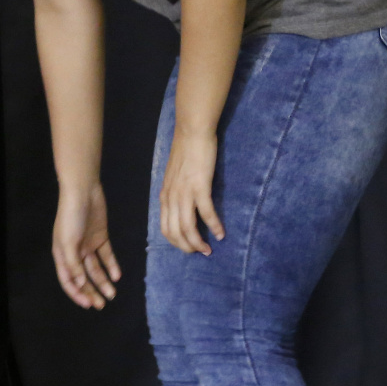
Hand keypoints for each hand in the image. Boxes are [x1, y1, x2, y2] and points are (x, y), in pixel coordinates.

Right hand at [52, 183, 121, 309]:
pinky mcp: (100, 237)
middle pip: (83, 277)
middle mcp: (74, 252)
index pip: (68, 280)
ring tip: (112, 293)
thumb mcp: (69, 243)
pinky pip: (106, 256)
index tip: (89, 305)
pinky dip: (111, 265)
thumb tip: (80, 285)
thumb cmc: (71, 217)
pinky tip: (117, 276)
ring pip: (95, 269)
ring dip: (103, 281)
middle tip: (102, 304)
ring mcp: (87, 245)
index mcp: (62, 255)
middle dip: (91, 292)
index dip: (77, 294)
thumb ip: (74, 265)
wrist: (83, 192)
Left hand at [159, 130, 224, 253]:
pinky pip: (206, 213)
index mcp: (165, 196)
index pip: (166, 228)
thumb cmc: (185, 153)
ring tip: (209, 249)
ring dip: (199, 242)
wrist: (192, 133)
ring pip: (188, 227)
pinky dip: (214, 226)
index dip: (177, 242)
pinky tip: (221, 234)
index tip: (189, 248)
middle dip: (188, 247)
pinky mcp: (200, 187)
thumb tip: (182, 207)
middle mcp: (171, 197)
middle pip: (175, 232)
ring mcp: (184, 193)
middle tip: (201, 252)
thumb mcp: (174, 177)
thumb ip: (175, 193)